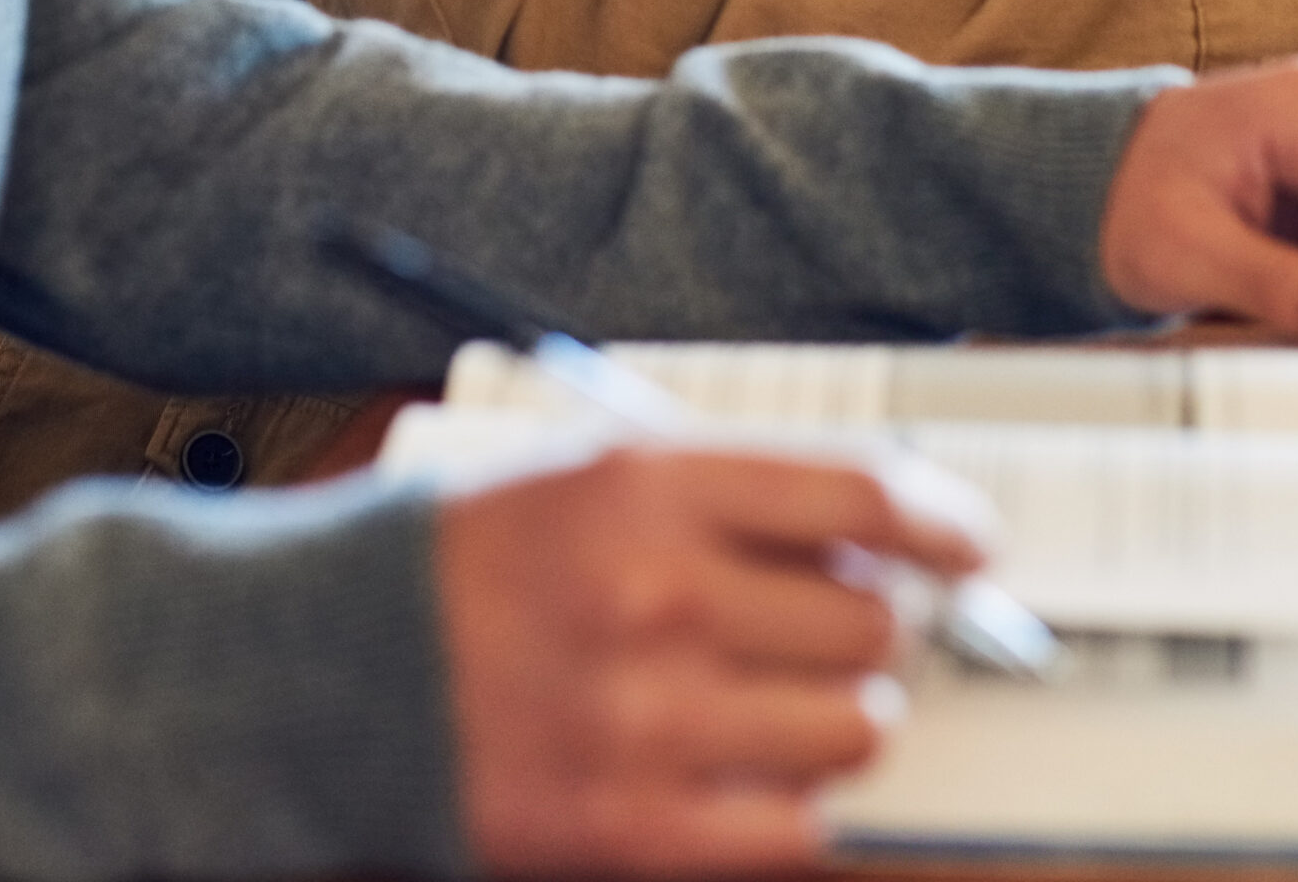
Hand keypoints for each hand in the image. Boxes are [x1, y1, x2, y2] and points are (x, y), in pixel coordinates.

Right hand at [436, 446, 982, 873]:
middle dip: (876, 623)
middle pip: (871, 616)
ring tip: (792, 701)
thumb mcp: (597, 467)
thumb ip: (736, 490)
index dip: (943, 520)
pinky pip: (795, 830)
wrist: (327, 670)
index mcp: (652, 482)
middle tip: (839, 625)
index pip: (861, 491)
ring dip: (846, 716)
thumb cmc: (475, 559)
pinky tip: (755, 772)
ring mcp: (647, 718)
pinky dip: (796, 807)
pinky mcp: (628, 829)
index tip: (969, 543)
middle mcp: (659, 592)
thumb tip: (885, 531)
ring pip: (854, 727)